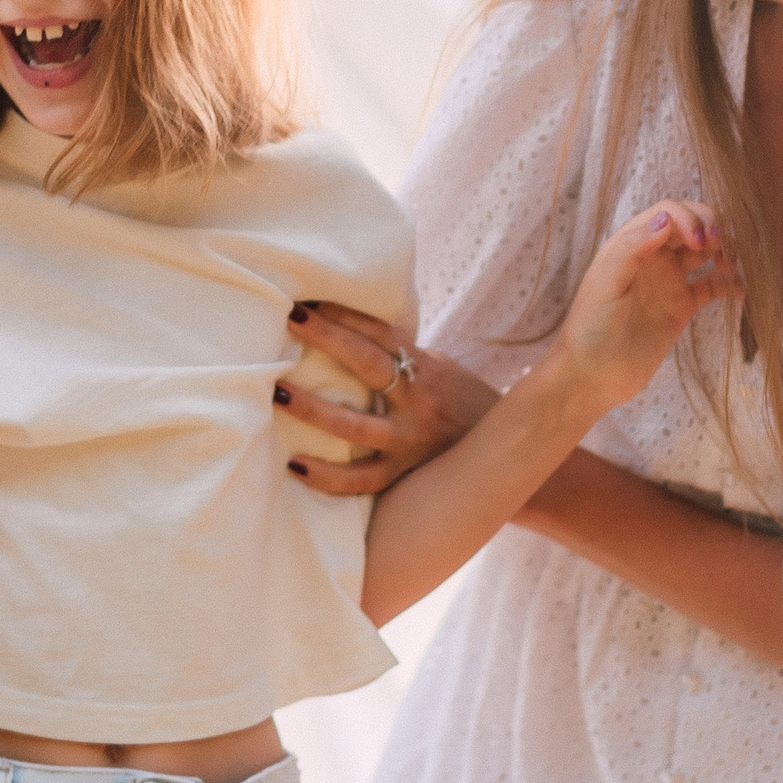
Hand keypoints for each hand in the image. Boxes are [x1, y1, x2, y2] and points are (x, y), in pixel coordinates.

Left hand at [274, 303, 497, 494]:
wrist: (505, 453)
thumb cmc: (460, 402)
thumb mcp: (439, 368)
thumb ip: (399, 355)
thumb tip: (346, 330)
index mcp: (427, 369)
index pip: (382, 332)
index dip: (346, 314)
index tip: (310, 300)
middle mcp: (418, 403)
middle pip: (369, 364)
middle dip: (329, 339)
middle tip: (291, 320)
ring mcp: (410, 442)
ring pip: (356, 428)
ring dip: (314, 410)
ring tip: (278, 393)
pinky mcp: (404, 476)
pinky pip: (360, 482)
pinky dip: (326, 477)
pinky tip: (293, 465)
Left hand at [553, 200, 736, 411]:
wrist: (594, 375)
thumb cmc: (591, 327)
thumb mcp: (605, 284)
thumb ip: (632, 248)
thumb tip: (666, 218)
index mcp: (630, 244)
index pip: (667, 213)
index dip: (688, 217)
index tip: (700, 240)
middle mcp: (653, 257)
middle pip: (690, 225)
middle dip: (711, 226)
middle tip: (721, 246)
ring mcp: (669, 281)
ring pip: (705, 252)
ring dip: (724, 249)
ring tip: (733, 263)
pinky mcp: (682, 306)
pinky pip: (713, 286)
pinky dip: (730, 283)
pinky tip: (741, 288)